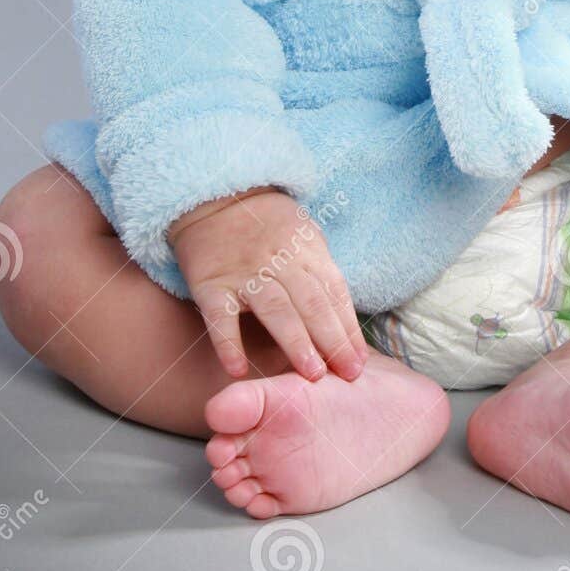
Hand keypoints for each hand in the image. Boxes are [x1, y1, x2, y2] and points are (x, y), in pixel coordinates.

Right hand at [168, 187, 367, 382]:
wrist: (212, 196)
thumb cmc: (265, 223)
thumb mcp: (302, 231)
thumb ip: (320, 267)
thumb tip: (344, 314)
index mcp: (305, 248)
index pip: (333, 291)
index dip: (348, 327)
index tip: (359, 361)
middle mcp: (278, 261)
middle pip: (311, 302)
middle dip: (332, 339)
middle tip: (347, 373)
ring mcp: (244, 273)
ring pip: (275, 309)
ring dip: (296, 342)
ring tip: (313, 374)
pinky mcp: (210, 284)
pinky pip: (220, 316)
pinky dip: (228, 343)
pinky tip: (239, 370)